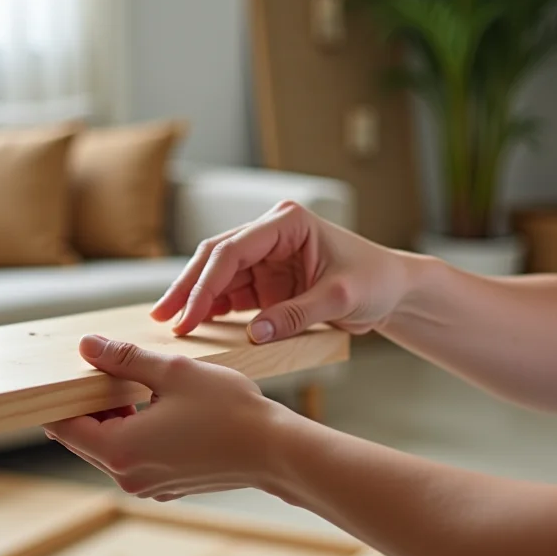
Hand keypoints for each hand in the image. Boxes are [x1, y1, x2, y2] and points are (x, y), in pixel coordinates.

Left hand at [43, 335, 287, 500]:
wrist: (275, 451)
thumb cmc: (229, 410)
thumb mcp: (173, 372)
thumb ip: (124, 359)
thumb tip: (87, 345)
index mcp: (120, 450)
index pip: (65, 427)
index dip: (60, 397)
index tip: (68, 373)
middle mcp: (128, 476)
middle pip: (84, 439)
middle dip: (87, 405)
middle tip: (103, 370)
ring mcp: (148, 486)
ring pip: (108, 448)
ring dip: (112, 417)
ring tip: (132, 384)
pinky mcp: (167, 486)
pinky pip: (134, 457)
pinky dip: (134, 432)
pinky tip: (155, 406)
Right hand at [152, 200, 409, 340]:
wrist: (394, 291)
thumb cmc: (375, 281)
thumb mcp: (340, 298)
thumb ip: (297, 314)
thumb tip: (254, 333)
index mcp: (287, 222)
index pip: (233, 249)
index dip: (206, 283)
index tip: (189, 315)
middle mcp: (270, 233)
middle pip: (215, 257)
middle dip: (188, 288)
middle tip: (163, 318)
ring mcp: (266, 256)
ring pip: (217, 275)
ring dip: (195, 300)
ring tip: (171, 325)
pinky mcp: (266, 280)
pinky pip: (231, 293)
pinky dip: (213, 309)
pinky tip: (195, 324)